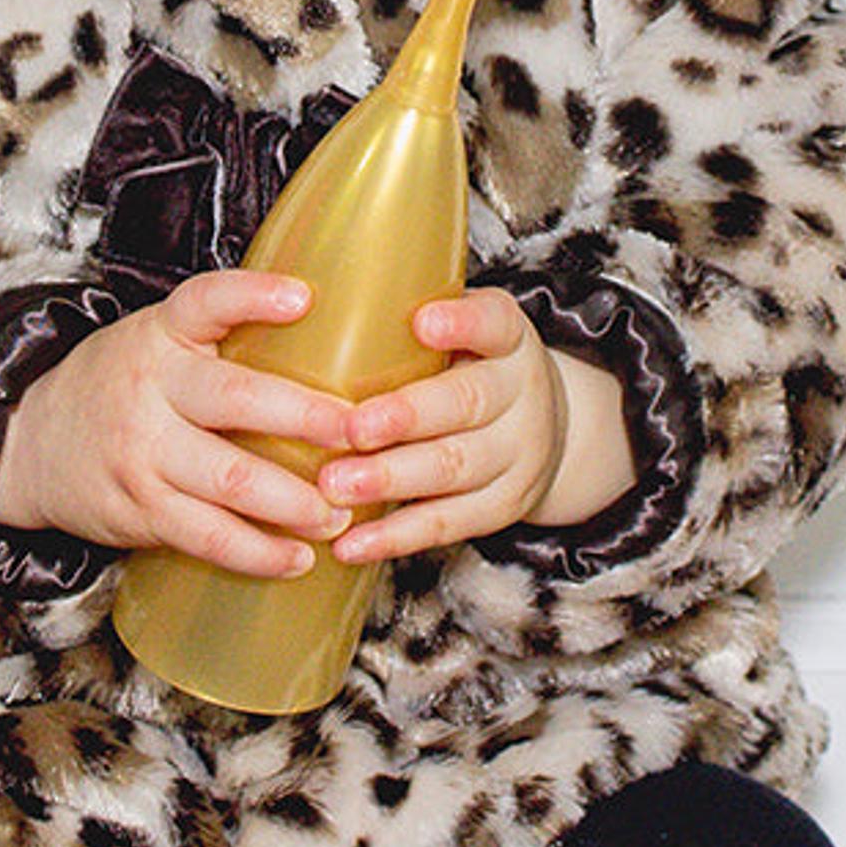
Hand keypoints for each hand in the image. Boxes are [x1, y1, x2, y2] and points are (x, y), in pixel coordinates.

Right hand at [0, 270, 361, 579]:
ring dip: (294, 501)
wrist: (28, 445)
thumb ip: (219, 337)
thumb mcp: (154, 342)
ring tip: (341, 514)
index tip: (302, 297)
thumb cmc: (117, 386)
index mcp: (161, 335)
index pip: (205, 301)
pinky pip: (207, 536)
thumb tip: (328, 329)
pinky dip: (258, 552)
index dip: (252, 296)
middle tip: (360, 433)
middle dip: (306, 418)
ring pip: (229, 479)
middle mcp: (151, 390)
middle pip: (235, 400)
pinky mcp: (141, 509)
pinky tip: (298, 558)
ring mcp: (144, 454)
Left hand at [319, 291, 633, 564]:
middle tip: (353, 429)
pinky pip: (447, 524)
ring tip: (335, 486)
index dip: (461, 324)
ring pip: (455, 469)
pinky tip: (350, 544)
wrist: (547, 429)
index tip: (422, 323)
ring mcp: (518, 455)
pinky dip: (395, 537)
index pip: (494, 323)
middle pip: (467, 404)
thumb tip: (298, 303)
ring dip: (392, 479)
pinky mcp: (502, 507)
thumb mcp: (463, 333)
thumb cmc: (472, 368)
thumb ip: (405, 322)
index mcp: (507, 339)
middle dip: (407, 417)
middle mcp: (520, 394)